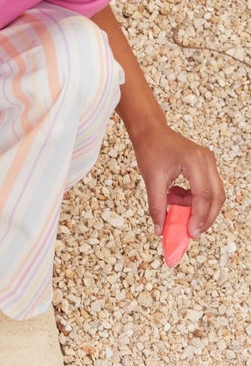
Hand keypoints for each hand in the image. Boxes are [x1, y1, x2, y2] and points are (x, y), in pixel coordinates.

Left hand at [127, 118, 223, 241]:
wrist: (150, 131)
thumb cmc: (150, 149)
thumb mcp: (151, 179)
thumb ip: (157, 206)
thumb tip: (160, 229)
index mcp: (195, 161)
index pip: (204, 195)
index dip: (199, 217)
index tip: (191, 233)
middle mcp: (207, 160)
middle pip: (216, 197)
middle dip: (205, 217)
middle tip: (192, 232)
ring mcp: (209, 162)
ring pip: (213, 194)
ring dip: (197, 207)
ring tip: (174, 204)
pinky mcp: (206, 165)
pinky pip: (206, 188)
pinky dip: (194, 198)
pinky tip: (176, 195)